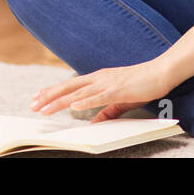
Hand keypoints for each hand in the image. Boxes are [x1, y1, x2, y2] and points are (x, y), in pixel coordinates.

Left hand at [30, 60, 175, 123]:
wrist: (161, 72)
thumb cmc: (143, 84)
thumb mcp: (121, 99)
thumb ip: (107, 111)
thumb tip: (94, 123)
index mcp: (99, 78)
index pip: (71, 85)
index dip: (53, 91)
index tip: (37, 97)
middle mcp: (99, 78)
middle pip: (68, 87)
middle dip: (49, 96)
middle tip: (32, 104)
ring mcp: (108, 83)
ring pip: (78, 93)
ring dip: (60, 101)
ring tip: (44, 108)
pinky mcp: (118, 89)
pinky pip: (98, 97)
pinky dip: (84, 102)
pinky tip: (73, 106)